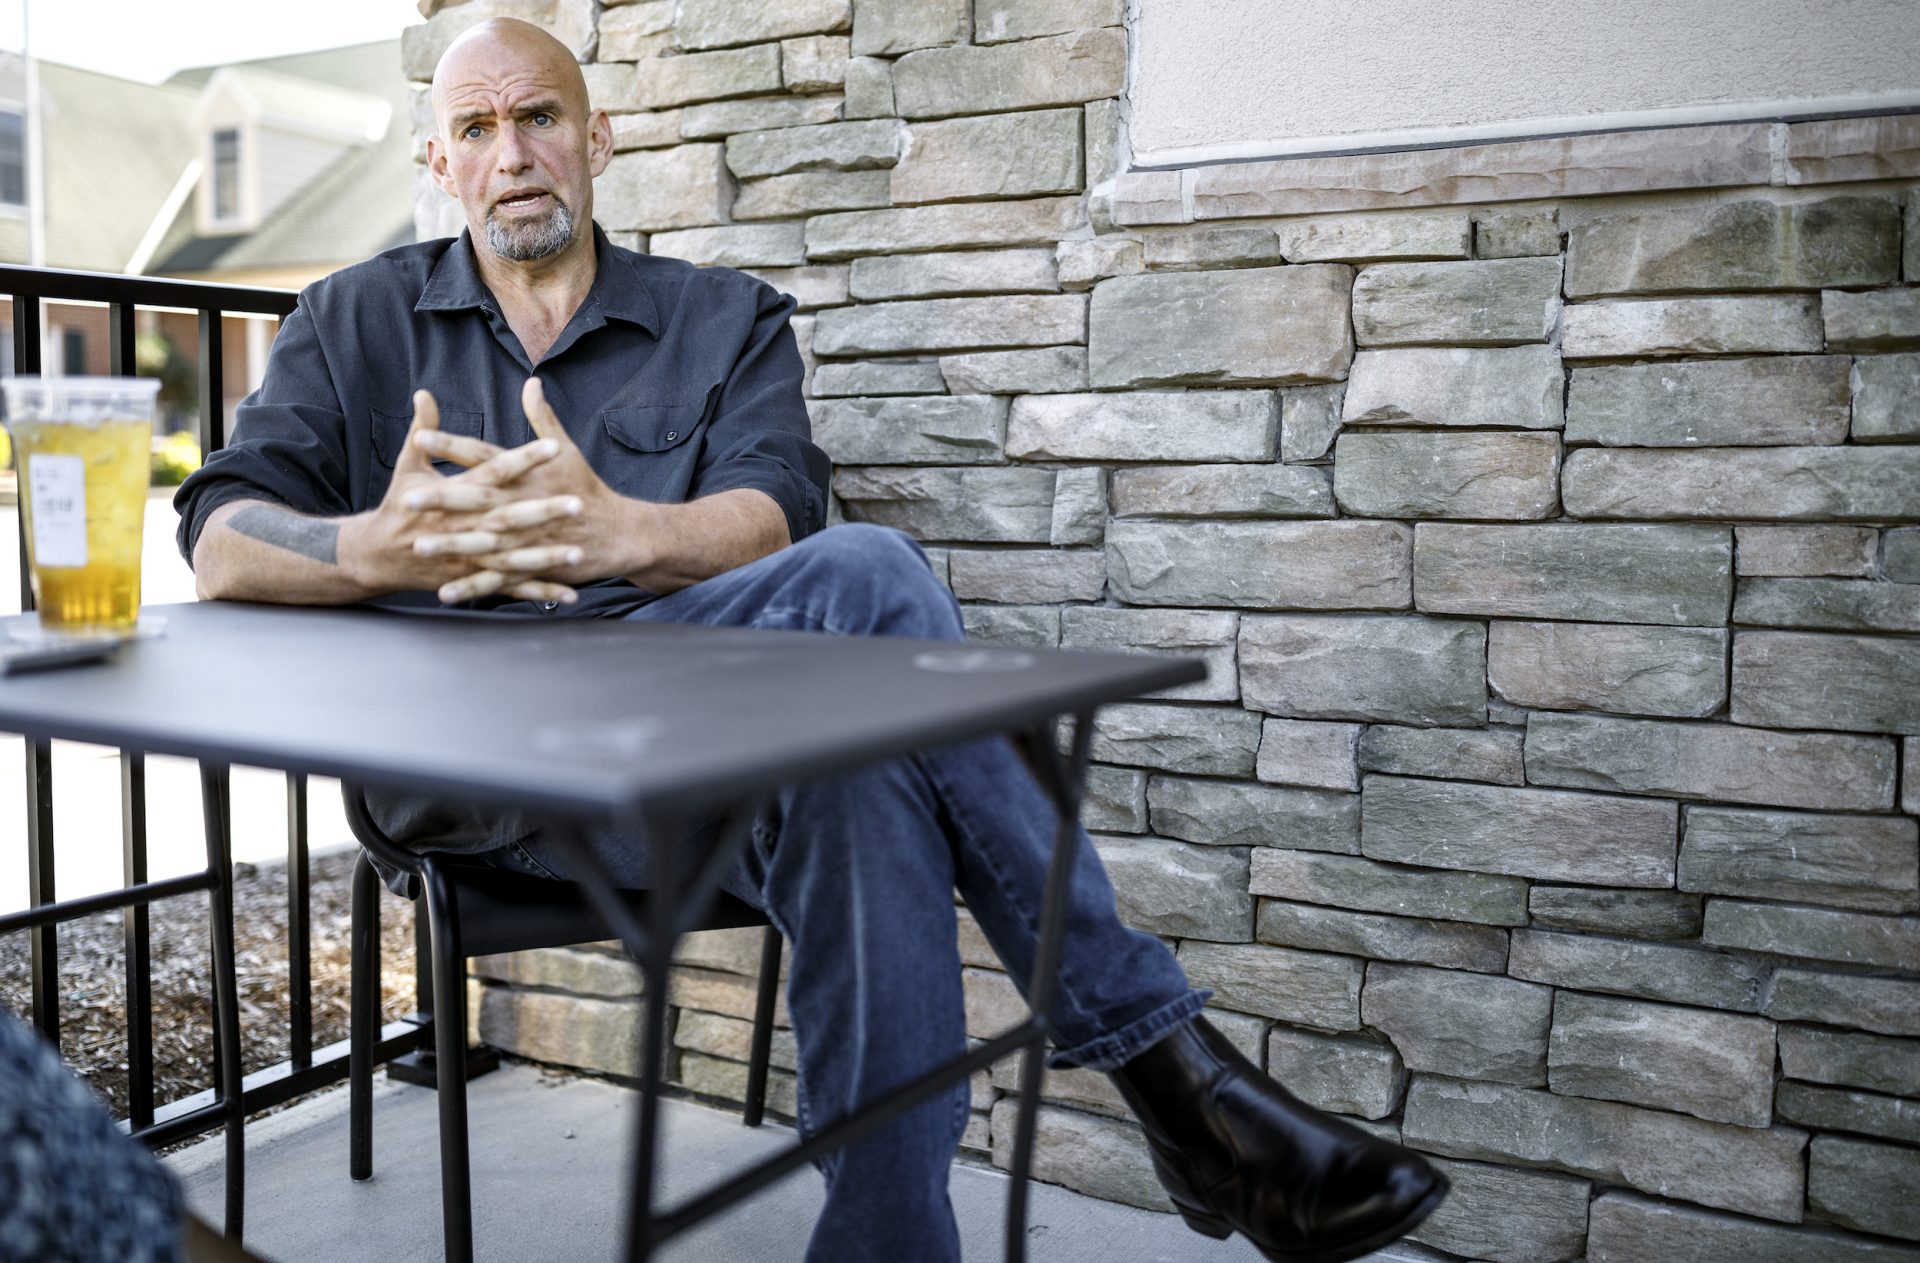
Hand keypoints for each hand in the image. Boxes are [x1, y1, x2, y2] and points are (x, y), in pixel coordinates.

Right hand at [337, 389, 578, 602]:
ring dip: (546, 558)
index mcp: (451, 494)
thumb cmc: (398, 507)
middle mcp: (462, 526)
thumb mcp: (408, 467)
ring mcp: (468, 557)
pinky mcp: (472, 578)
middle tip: (578, 503)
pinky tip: (568, 595)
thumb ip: (422, 430)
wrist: (377, 556)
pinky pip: (509, 588)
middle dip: (543, 511)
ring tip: (578, 553)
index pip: (493, 472)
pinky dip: (538, 592)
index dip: (523, 459)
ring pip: (512, 558)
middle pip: (508, 518)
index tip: (553, 447)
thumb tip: (423, 393)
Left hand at [404, 377, 652, 603]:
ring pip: (485, 543)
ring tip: (419, 547)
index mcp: (528, 475)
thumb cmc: (588, 488)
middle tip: (410, 498)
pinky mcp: (534, 567)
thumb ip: (543, 418)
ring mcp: (529, 539)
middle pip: (479, 500)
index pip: (484, 456)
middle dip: (444, 499)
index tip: (420, 436)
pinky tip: (445, 594)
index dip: (452, 446)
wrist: (620, 533)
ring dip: (452, 547)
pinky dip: (474, 588)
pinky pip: (500, 579)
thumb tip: (532, 383)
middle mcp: (525, 505)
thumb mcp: (568, 450)